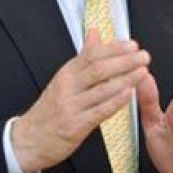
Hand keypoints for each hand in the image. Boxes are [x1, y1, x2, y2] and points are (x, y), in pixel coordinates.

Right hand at [12, 30, 149, 172]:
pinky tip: (128, 94)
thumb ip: (83, 56)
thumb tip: (94, 33)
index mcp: (67, 73)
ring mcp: (71, 106)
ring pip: (101, 89)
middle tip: (143, 56)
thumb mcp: (63, 78)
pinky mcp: (75, 125)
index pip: (92, 55)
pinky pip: (98, 111)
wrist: (28, 140)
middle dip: (124, 61)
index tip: (132, 45)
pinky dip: (115, 102)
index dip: (114, 49)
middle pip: (99, 69)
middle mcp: (68, 87)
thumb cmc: (49, 109)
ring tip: (142, 71)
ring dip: (125, 79)